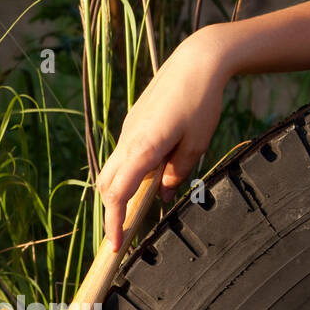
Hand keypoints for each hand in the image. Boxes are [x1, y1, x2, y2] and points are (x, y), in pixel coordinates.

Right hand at [95, 27, 230, 252]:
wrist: (196, 62)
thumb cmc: (201, 103)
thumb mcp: (197, 143)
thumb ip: (177, 173)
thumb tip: (163, 194)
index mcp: (142, 148)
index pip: (119, 194)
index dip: (114, 223)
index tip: (115, 246)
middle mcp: (127, 140)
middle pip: (107, 185)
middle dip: (112, 212)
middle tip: (124, 236)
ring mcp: (128, 130)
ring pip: (112, 169)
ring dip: (119, 192)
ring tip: (137, 212)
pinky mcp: (134, 123)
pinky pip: (123, 155)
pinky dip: (128, 173)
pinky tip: (149, 179)